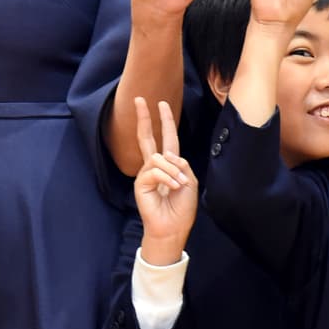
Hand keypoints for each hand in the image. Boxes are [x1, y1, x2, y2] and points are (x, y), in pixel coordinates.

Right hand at [133, 97, 196, 265]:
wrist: (173, 229)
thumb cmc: (182, 208)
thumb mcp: (190, 182)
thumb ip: (181, 164)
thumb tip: (167, 155)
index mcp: (168, 164)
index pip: (165, 138)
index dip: (164, 121)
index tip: (160, 103)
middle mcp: (154, 166)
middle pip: (146, 137)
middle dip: (144, 117)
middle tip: (139, 99)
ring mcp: (146, 174)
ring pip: (158, 158)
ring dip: (173, 171)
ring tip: (179, 185)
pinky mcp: (140, 184)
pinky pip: (155, 171)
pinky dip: (167, 179)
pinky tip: (172, 188)